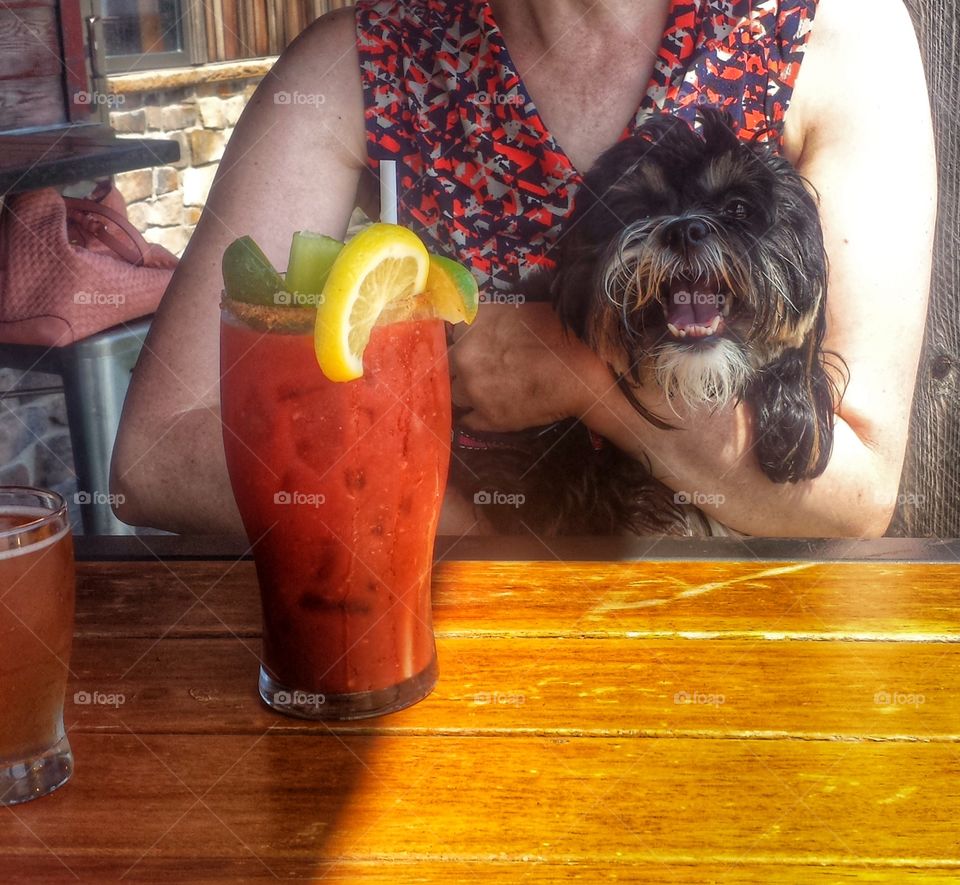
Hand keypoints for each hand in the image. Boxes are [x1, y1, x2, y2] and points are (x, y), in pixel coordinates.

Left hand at [448, 301, 605, 430]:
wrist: (581, 374)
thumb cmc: (559, 337)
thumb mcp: (518, 310)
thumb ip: (487, 315)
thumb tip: (466, 308)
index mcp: (473, 324)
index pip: (448, 331)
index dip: (459, 341)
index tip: (467, 345)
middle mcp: (465, 355)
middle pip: (448, 363)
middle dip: (463, 366)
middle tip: (484, 368)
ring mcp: (473, 388)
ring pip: (455, 392)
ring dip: (467, 392)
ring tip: (490, 390)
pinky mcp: (487, 417)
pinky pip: (467, 419)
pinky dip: (475, 416)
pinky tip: (491, 410)